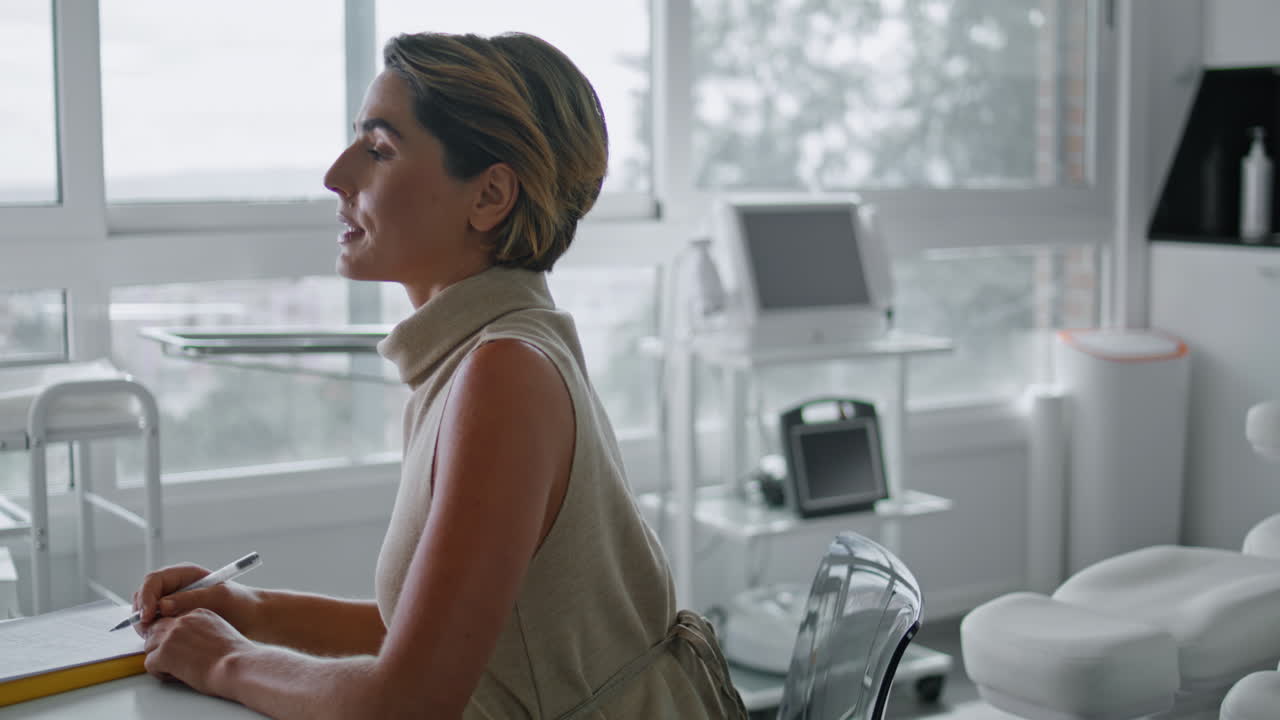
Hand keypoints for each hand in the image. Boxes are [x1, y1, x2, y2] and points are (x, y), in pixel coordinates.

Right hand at [132, 564, 261, 636]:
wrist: (250, 617)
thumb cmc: (238, 603)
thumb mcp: (217, 598)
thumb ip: (190, 599)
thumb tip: (163, 605)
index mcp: (183, 574)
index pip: (153, 580)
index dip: (146, 597)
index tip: (148, 616)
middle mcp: (174, 586)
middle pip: (144, 595)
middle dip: (142, 612)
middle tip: (147, 630)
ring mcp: (172, 601)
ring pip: (146, 610)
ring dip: (146, 623)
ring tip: (156, 636)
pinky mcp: (173, 616)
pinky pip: (154, 622)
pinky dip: (153, 630)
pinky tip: (163, 639)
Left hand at [143, 608, 250, 696]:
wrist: (237, 665)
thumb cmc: (235, 655)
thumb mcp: (220, 630)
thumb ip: (202, 629)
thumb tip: (191, 642)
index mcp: (198, 612)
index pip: (173, 619)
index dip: (171, 634)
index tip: (176, 645)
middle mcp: (183, 620)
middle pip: (156, 628)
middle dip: (159, 644)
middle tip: (169, 658)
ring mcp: (172, 635)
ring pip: (149, 645)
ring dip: (158, 658)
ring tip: (174, 668)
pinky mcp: (165, 653)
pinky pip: (149, 663)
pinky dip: (159, 673)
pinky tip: (175, 676)